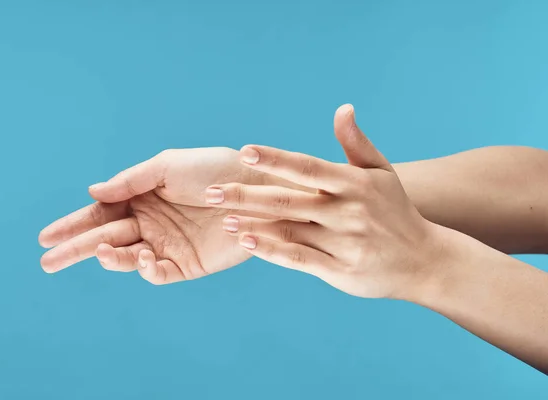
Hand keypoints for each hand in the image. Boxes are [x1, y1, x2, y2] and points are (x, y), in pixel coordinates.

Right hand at [39, 147, 290, 283]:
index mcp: (142, 199)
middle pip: (105, 239)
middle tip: (48, 262)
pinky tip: (145, 258)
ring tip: (103, 251)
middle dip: (76, 250)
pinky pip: (159, 274)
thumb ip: (130, 180)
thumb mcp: (169, 165)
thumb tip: (92, 192)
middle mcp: (150, 224)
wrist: (258, 187)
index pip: (99, 214)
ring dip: (111, 258)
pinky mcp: (188, 265)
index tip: (45, 236)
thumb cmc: (216, 169)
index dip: (72, 225)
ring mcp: (168, 246)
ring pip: (129, 259)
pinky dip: (147, 270)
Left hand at [205, 105, 442, 298]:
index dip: (275, 159)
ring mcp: (343, 243)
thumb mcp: (382, 173)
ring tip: (221, 216)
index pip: (307, 167)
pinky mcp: (339, 271)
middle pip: (288, 200)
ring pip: (288, 230)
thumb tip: (343, 108)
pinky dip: (270, 251)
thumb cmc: (396, 212)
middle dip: (246, 194)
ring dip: (252, 223)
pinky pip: (298, 259)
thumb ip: (356, 143)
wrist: (424, 261)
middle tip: (212, 191)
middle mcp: (348, 212)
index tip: (245, 152)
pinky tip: (246, 241)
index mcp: (355, 184)